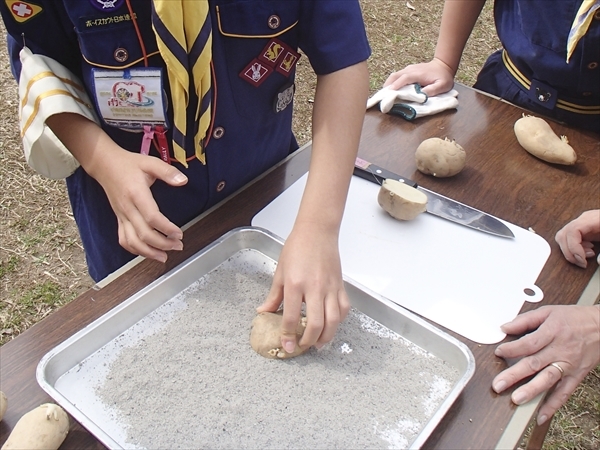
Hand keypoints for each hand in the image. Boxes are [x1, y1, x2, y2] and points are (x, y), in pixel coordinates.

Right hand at [92, 147, 187, 262]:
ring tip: (164, 256)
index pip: (151, 217)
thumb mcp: (150, 163)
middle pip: (143, 234)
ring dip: (148, 252)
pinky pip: (124, 239)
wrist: (104, 165)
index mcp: (136, 194)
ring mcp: (122, 216)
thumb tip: (183, 181)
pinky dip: (135, 250)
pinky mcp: (119, 219)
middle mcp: (127, 208)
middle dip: (162, 244)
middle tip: (178, 246)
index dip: (166, 228)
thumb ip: (167, 172)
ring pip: (132, 241)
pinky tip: (148, 253)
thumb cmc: (128, 164)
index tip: (179, 234)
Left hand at [257, 223, 349, 352]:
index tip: (286, 345)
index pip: (290, 317)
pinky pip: (343, 308)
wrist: (317, 231)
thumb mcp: (280, 272)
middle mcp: (314, 288)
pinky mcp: (340, 285)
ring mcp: (330, 288)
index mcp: (295, 285)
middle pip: (315, 324)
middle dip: (308, 341)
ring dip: (326, 337)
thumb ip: (273, 295)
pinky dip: (339, 321)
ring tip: (318, 343)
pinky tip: (331, 325)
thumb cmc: (297, 247)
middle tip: (302, 346)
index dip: (287, 335)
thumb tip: (263, 311)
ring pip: (333, 321)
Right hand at [383, 58, 454, 96]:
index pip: (404, 78)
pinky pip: (397, 76)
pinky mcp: (407, 71)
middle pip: (395, 76)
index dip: (396, 85)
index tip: (389, 92)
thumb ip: (433, 90)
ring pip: (394, 75)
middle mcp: (411, 70)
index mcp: (418, 74)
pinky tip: (390, 90)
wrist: (443, 65)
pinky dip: (391, 82)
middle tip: (382, 96)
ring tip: (383, 94)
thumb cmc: (444, 77)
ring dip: (388, 84)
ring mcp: (408, 69)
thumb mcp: (443, 85)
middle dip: (388, 85)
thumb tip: (422, 95)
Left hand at [492, 305, 599, 424]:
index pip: (529, 343)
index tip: (499, 352)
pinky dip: (553, 405)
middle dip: (514, 375)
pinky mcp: (576, 376)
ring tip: (517, 399)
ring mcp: (568, 365)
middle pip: (534, 363)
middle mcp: (559, 350)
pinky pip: (564, 393)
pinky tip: (541, 415)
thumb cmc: (575, 318)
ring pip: (548, 379)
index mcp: (551, 332)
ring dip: (531, 391)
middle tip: (498, 385)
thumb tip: (505, 327)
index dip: (512, 349)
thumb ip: (525, 320)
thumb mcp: (548, 312)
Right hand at [555, 210, 599, 267]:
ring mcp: (583, 224)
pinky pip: (570, 239)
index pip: (573, 230)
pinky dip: (575, 248)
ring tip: (584, 257)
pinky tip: (587, 252)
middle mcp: (585, 220)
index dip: (573, 247)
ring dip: (570, 250)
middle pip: (564, 234)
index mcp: (594, 219)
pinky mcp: (585, 230)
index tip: (582, 259)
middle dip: (570, 251)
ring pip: (563, 236)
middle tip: (582, 262)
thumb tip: (599, 261)